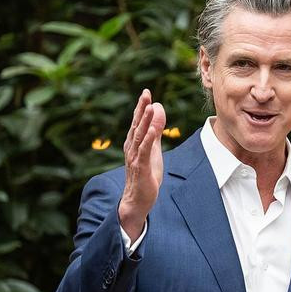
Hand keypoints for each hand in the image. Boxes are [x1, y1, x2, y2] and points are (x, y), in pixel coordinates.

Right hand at [118, 89, 165, 239]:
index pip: (137, 121)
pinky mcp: (140, 168)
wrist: (138, 199)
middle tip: (146, 93)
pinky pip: (143, 152)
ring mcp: (135, 158)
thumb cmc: (145, 173)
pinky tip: (152, 131)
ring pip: (139, 136)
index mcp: (134, 142)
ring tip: (150, 107)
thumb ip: (156, 130)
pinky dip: (148, 141)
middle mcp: (132, 148)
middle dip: (141, 109)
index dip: (141, 106)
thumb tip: (159, 108)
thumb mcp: (154, 148)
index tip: (146, 92)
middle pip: (136, 125)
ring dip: (144, 122)